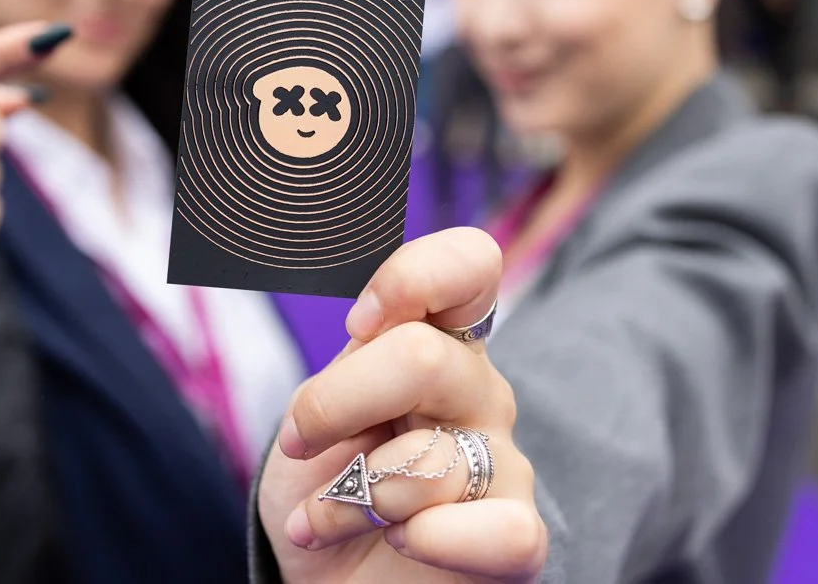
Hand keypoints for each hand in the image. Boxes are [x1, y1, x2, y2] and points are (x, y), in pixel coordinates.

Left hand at [258, 229, 546, 582]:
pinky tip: (400, 543)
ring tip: (331, 517)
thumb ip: (351, 365)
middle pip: (422, 357)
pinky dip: (432, 539)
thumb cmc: (326, 484)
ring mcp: (504, 463)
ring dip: (351, 498)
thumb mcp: (316, 412)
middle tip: (300, 443)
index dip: (412, 279)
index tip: (357, 324)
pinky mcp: (517, 538)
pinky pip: (505, 534)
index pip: (471, 265)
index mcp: (435, 341)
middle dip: (335, 404)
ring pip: (428, 460)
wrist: (327, 576)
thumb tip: (366, 329)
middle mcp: (478, 390)